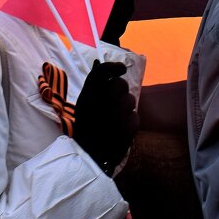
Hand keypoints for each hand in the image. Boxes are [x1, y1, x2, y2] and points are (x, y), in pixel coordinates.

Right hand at [73, 60, 137, 174]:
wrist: (90, 157)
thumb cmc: (87, 128)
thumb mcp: (84, 104)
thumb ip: (92, 83)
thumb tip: (97, 62)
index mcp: (88, 96)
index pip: (102, 71)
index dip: (114, 67)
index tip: (121, 69)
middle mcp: (102, 102)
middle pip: (120, 84)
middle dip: (122, 91)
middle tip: (116, 102)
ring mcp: (115, 115)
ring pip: (130, 100)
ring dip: (126, 108)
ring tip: (116, 119)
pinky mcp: (127, 128)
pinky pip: (135, 116)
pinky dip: (131, 123)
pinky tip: (121, 130)